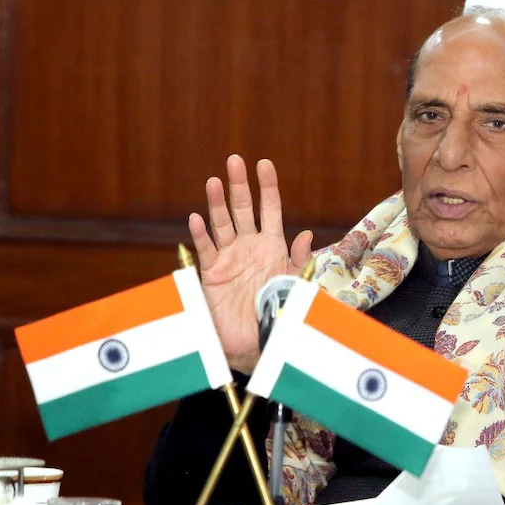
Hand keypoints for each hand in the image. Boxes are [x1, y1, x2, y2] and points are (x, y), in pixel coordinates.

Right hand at [189, 154, 312, 373]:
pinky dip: (201, 234)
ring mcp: (229, 259)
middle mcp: (249, 248)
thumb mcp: (297, 285)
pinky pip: (205, 250)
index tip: (264, 163)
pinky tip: (197, 218)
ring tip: (214, 181)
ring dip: (217, 203)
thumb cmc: (280, 314)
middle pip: (243, 209)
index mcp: (272, 247)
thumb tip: (306, 233)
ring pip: (222, 224)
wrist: (257, 343)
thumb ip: (301, 260)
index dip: (267, 187)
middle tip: (234, 160)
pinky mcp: (212, 274)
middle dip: (239, 185)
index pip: (270, 209)